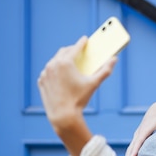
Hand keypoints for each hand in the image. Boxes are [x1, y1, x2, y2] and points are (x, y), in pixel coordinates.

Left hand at [38, 36, 116, 155]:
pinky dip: (55, 70)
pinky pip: (48, 71)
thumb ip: (105, 70)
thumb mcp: (93, 83)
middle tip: (79, 51)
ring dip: (62, 59)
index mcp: (66, 62)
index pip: (76, 48)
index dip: (82, 43)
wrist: (63, 116)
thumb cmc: (79, 99)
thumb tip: (114, 59)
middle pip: (64, 51)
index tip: (85, 39)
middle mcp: (53, 65)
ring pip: (55, 61)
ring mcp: (45, 73)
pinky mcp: (41, 81)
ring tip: (70, 62)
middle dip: (72, 49)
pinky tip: (61, 74)